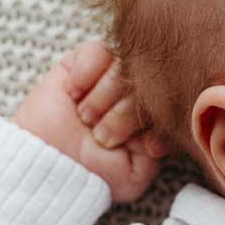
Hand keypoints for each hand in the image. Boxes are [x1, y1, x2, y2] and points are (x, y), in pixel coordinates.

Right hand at [9, 39, 173, 204]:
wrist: (48, 166)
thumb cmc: (92, 174)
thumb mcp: (135, 174)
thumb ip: (162, 148)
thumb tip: (176, 115)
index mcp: (155, 116)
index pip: (176, 100)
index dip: (158, 122)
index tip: (144, 146)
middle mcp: (137, 92)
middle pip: (152, 80)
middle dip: (126, 114)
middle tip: (104, 137)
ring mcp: (111, 75)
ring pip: (126, 64)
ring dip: (104, 95)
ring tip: (87, 119)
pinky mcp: (83, 61)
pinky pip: (98, 50)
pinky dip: (86, 74)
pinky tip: (74, 95)